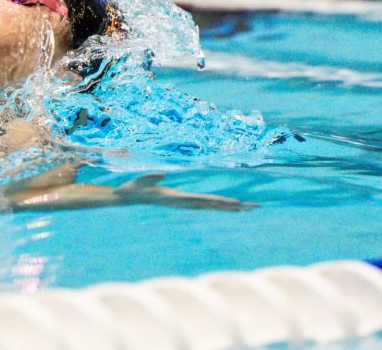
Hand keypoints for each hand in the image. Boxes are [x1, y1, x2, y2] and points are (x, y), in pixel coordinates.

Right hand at [115, 174, 254, 211]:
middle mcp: (184, 203)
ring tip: (250, 208)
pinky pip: (205, 204)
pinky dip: (220, 204)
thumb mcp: (138, 181)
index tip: (236, 203)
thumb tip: (163, 173)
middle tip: (255, 207)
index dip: (220, 201)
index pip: (203, 201)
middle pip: (213, 206)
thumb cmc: (132, 188)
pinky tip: (229, 206)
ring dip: (231, 207)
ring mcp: (184, 203)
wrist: (126, 199)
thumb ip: (150, 177)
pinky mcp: (183, 201)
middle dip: (234, 206)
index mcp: (176, 198)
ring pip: (212, 206)